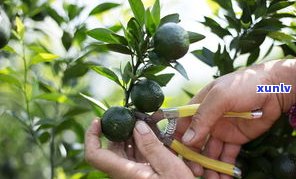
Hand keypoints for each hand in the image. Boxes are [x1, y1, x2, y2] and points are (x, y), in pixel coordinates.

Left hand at [85, 119, 194, 178]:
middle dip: (123, 129)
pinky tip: (155, 134)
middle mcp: (124, 173)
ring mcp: (132, 173)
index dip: (92, 136)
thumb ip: (152, 146)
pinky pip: (136, 154)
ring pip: (125, 149)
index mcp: (125, 172)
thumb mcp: (169, 168)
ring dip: (135, 134)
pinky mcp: (141, 173)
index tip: (99, 120)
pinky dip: (143, 142)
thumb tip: (138, 125)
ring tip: (151, 122)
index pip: (95, 155)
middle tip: (137, 115)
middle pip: (112, 147)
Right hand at [175, 59, 295, 178]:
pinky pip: (227, 155)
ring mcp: (221, 130)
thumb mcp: (220, 96)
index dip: (177, 139)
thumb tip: (187, 140)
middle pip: (194, 142)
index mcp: (198, 107)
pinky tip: (224, 176)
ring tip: (211, 178)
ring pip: (209, 152)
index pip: (182, 125)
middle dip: (193, 157)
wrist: (274, 89)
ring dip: (208, 166)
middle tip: (197, 171)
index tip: (176, 155)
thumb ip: (203, 116)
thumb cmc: (243, 84)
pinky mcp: (235, 139)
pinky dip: (225, 167)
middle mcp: (207, 120)